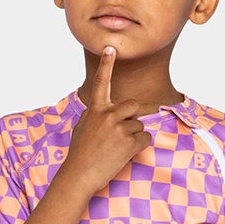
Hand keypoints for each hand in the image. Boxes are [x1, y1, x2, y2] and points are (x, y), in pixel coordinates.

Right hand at [62, 47, 151, 191]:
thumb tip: (105, 110)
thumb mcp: (82, 127)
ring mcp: (120, 128)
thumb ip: (96, 114)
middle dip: (132, 117)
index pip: (101, 82)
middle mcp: (108, 115)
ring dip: (133, 136)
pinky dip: (139, 147)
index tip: (110, 48)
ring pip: (139, 126)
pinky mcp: (130, 143)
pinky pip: (145, 139)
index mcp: (96, 110)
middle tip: (121, 132)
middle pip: (133, 106)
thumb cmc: (79, 153)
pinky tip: (124, 154)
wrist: (79, 176)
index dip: (106, 64)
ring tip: (117, 149)